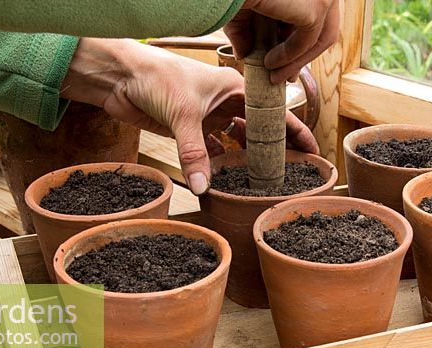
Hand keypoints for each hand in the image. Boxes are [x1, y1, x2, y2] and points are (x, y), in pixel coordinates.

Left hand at [61, 38, 317, 194]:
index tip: (313, 152)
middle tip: (292, 174)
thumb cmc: (155, 78)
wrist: (118, 77)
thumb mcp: (182, 115)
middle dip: (274, 151)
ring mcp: (209, 117)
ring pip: (236, 142)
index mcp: (236, 88)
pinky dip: (217, 164)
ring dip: (246, 159)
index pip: (274, 114)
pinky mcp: (190, 131)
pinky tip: (225, 179)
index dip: (295, 133)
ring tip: (262, 181)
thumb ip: (194, 153)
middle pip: (259, 131)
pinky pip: (211, 151)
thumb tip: (203, 187)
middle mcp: (227, 103)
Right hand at [224, 0, 339, 83]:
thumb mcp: (242, 9)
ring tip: (275, 77)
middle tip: (286, 76)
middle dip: (305, 54)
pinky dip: (290, 58)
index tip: (284, 59)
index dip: (301, 39)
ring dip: (298, 62)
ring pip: (321, 37)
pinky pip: (306, 43)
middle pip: (325, 25)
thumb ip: (246, 30)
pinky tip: (270, 64)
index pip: (316, 13)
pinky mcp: (316, 8)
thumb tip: (244, 54)